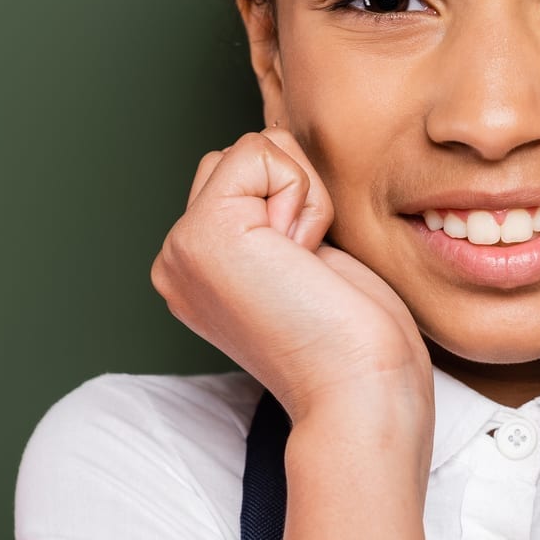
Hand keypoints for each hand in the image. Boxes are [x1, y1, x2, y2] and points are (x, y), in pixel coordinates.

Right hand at [150, 128, 433, 445]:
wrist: (361, 391)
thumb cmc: (356, 339)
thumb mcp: (305, 261)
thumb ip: (276, 217)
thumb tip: (279, 148)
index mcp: (199, 269)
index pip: (245, 176)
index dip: (299, 207)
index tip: (306, 278)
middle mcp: (178, 259)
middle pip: (245, 155)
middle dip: (298, 193)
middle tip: (307, 271)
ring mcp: (182, 247)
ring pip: (255, 149)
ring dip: (304, 197)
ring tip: (305, 266)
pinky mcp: (203, 233)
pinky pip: (263, 153)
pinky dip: (305, 197)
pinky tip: (302, 257)